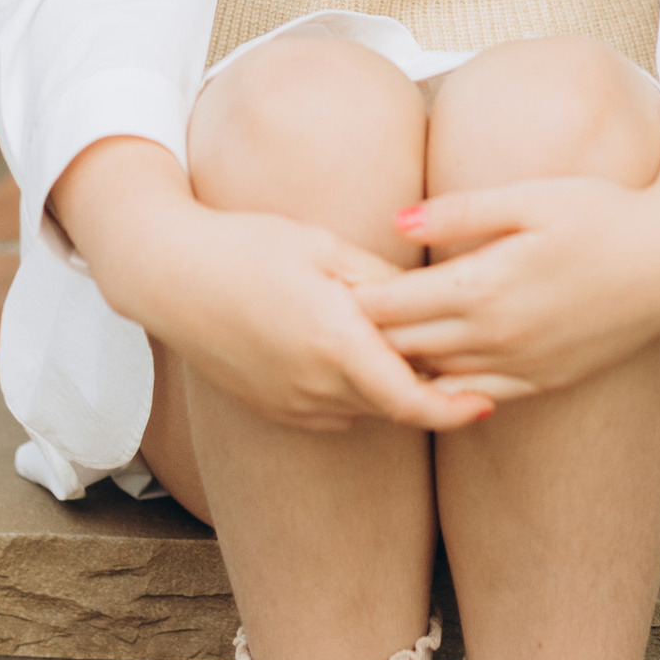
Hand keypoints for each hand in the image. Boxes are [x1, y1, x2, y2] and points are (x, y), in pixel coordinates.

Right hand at [50, 137, 494, 436]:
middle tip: (458, 357)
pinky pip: (331, 411)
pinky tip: (353, 355)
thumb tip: (432, 298)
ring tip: (403, 348)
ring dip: (388, 388)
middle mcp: (316, 385)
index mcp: (336, 343)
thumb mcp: (324, 247)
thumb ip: (382, 281)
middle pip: (394, 407)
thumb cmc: (249, 247)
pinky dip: (354, 392)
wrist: (171, 277)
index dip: (456, 410)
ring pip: (364, 409)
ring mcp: (291, 403)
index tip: (488, 400)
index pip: (412, 401)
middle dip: (428, 389)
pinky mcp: (273, 408)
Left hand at [357, 97, 659, 401]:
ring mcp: (521, 367)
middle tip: (331, 322)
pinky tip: (428, 375)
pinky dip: (444, 389)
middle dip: (366, 336)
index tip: (329, 284)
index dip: (355, 298)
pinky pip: (477, 399)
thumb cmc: (603, 215)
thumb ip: (459, 212)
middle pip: (405, 348)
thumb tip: (395, 220)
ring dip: (401, 366)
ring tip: (368, 350)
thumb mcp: (529, 198)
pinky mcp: (545, 382)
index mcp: (484, 288)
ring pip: (436, 379)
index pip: (393, 306)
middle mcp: (496, 338)